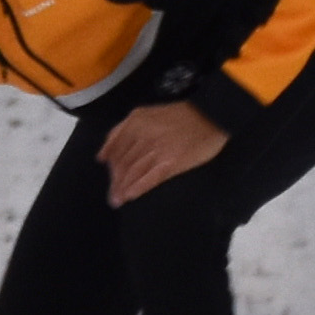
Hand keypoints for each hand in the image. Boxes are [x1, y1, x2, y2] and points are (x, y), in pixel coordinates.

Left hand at [101, 101, 229, 204]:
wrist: (211, 116)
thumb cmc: (182, 116)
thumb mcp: (148, 114)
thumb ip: (124, 130)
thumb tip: (103, 154)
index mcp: (135, 121)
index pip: (114, 148)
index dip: (110, 166)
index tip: (110, 176)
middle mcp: (142, 135)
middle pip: (122, 163)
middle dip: (115, 181)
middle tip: (112, 194)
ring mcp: (156, 150)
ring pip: (132, 172)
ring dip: (122, 188)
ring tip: (118, 200)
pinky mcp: (170, 163)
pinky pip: (148, 179)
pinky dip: (137, 189)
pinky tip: (130, 197)